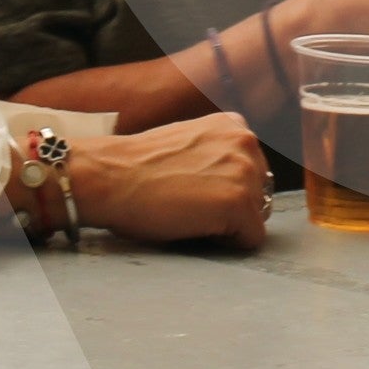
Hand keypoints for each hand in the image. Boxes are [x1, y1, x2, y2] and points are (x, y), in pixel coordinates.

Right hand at [52, 115, 270, 248]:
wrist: (110, 177)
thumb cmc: (137, 167)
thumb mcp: (190, 142)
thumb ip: (218, 153)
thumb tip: (235, 181)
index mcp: (234, 125)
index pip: (253, 170)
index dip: (226, 189)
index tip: (197, 191)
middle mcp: (246, 141)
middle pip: (259, 193)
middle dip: (232, 206)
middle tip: (191, 205)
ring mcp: (245, 172)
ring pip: (255, 216)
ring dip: (228, 224)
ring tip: (190, 214)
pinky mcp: (238, 203)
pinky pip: (250, 239)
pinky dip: (227, 244)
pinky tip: (196, 228)